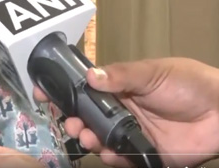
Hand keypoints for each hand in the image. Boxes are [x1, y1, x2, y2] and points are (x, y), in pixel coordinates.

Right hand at [33, 57, 218, 167]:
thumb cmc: (187, 83)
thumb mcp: (152, 73)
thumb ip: (122, 75)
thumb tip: (90, 75)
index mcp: (119, 86)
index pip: (85, 88)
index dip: (64, 91)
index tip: (43, 92)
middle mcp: (121, 109)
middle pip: (87, 116)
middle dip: (72, 119)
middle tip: (69, 122)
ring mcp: (131, 132)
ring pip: (100, 138)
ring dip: (88, 138)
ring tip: (87, 137)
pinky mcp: (145, 154)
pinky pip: (121, 158)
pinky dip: (111, 157)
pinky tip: (107, 153)